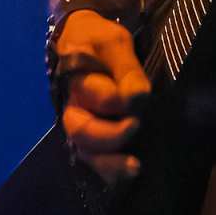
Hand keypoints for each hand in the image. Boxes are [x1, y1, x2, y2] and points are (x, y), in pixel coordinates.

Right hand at [55, 8, 149, 186]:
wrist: (83, 41)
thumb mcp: (114, 43)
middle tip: (135, 127)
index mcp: (76, 81)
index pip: (97, 96)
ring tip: (134, 167)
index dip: (118, 99)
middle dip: (110, 136)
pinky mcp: (94, 138)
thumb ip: (125, 69)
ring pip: (87, 152)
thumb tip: (138, 98)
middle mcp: (74, 108)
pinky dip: (112, 172)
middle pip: (81, 132)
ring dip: (109, 163)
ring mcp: (82, 126)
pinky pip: (98, 161)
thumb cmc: (99, 40)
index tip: (141, 97)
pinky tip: (130, 174)